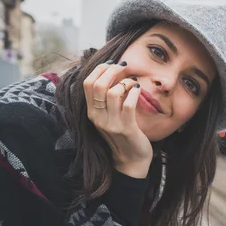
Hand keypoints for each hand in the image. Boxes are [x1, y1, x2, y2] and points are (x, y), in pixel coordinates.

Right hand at [83, 61, 152, 178]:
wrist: (130, 161)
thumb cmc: (122, 134)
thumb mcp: (109, 116)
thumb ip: (107, 98)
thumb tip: (111, 71)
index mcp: (91, 112)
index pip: (87, 83)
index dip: (99, 69)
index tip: (112, 64)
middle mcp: (98, 117)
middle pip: (98, 85)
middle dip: (112, 71)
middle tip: (124, 67)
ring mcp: (111, 123)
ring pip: (112, 92)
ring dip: (125, 82)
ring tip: (133, 82)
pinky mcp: (126, 128)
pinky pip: (128, 104)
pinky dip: (134, 92)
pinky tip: (138, 90)